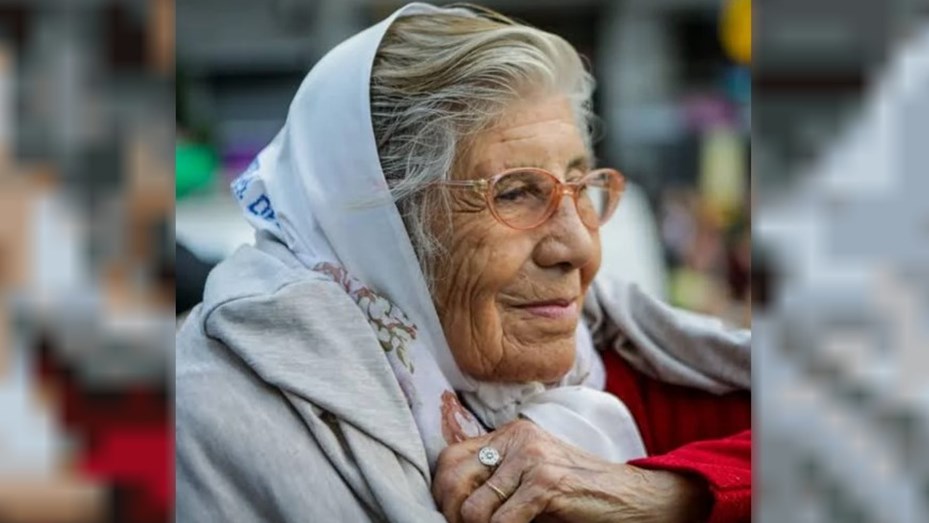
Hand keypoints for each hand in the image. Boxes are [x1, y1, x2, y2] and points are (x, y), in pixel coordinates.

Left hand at [432, 419, 710, 522]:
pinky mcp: (546, 482)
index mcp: (510, 435)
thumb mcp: (531, 479)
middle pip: (454, 479)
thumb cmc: (578, 495)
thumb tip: (452, 507)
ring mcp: (532, 458)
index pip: (450, 458)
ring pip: (474, 508)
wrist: (631, 497)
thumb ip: (497, 482)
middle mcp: (517, 439)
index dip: (443, 492)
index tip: (451, 516)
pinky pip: (502, 521)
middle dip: (455, 514)